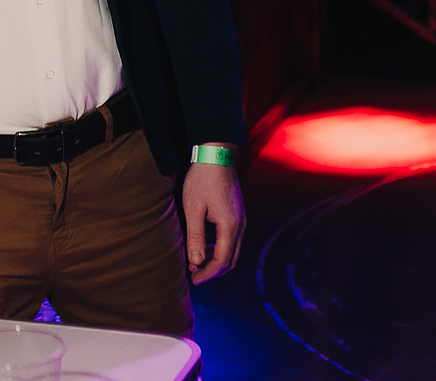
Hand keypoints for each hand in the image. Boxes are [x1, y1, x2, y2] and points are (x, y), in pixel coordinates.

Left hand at [182, 159, 244, 283]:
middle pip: (231, 260)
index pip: (222, 261)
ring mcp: (241, 219)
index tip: (193, 279)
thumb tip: (196, 263)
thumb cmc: (202, 180)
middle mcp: (240, 225)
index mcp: (230, 226)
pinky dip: (220, 248)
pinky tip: (206, 246)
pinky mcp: (238, 214)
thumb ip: (196, 237)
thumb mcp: (193, 209)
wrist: (216, 155)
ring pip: (233, 250)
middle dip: (213, 270)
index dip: (208, 273)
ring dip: (217, 260)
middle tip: (194, 275)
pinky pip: (232, 239)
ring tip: (197, 262)